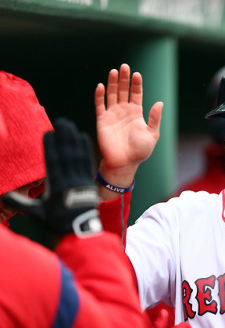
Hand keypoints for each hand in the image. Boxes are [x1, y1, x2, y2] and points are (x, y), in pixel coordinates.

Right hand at [2, 118, 100, 236]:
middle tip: (61, 121)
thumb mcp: (36, 213)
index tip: (48, 132)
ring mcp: (81, 180)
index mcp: (56, 187)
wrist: (80, 231)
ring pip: (77, 156)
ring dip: (73, 139)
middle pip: (66, 155)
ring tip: (70, 125)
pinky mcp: (89, 181)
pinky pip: (87, 162)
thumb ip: (20, 203)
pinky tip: (83, 137)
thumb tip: (3, 195)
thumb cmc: (56, 222)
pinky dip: (85, 149)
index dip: (50, 147)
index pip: (52, 162)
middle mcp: (69, 181)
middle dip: (64, 137)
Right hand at [95, 64, 162, 190]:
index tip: (137, 74)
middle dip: (124, 79)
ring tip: (114, 71)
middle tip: (124, 66)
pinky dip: (99, 96)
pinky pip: (100, 105)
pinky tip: (101, 86)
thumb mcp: (152, 134)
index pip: (136, 94)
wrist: (124, 163)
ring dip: (112, 83)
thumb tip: (160, 103)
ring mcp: (112, 115)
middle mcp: (124, 111)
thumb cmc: (140, 151)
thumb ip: (154, 118)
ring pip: (112, 95)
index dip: (136, 84)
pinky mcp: (102, 120)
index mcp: (136, 113)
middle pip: (123, 91)